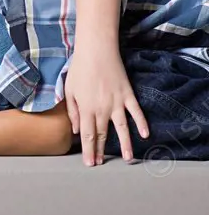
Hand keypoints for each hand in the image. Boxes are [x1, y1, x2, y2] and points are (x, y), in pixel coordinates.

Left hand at [64, 47, 147, 165]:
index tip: (90, 163)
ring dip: (125, 144)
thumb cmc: (79, 69)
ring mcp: (117, 102)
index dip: (89, 150)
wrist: (96, 51)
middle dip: (101, 150)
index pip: (88, 135)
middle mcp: (102, 108)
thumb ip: (73, 111)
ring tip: (127, 159)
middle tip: (101, 164)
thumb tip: (77, 131)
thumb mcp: (69, 90)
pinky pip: (136, 112)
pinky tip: (145, 135)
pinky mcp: (128, 95)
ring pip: (122, 128)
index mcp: (86, 108)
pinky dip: (142, 123)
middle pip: (102, 134)